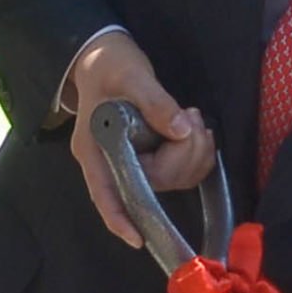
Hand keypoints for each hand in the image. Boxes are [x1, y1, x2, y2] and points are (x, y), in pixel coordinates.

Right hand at [61, 31, 215, 246]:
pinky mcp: (152, 155)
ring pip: (170, 178)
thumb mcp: (130, 76)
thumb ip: (154, 101)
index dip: (120, 218)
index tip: (137, 238)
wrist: (106, 54)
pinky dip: (197, 152)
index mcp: (94, 148)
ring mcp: (133, 160)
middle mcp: (112, 161)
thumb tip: (181, 129)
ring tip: (192, 116)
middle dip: (181, 157)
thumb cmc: (108, 64)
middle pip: (150, 183)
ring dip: (194, 153)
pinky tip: (193, 126)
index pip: (104, 193)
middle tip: (191, 117)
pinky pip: (180, 169)